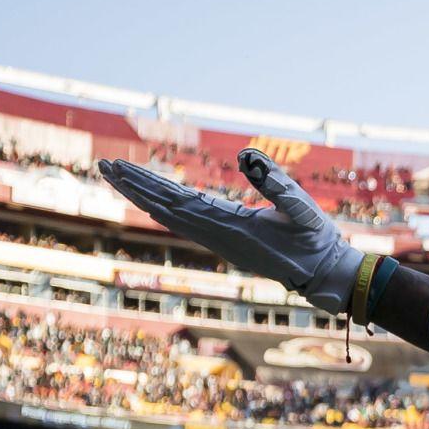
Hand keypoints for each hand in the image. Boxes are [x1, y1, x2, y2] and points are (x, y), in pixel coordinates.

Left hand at [98, 151, 365, 312]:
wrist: (326, 275)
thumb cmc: (317, 240)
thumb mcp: (302, 206)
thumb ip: (275, 180)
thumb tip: (243, 154)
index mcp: (231, 226)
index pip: (176, 200)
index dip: (145, 183)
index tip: (118, 166)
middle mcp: (218, 237)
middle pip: (164, 209)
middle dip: (133, 186)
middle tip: (103, 166)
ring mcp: (220, 244)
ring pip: (171, 218)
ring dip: (143, 198)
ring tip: (118, 178)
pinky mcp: (226, 245)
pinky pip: (185, 225)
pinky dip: (163, 210)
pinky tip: (152, 202)